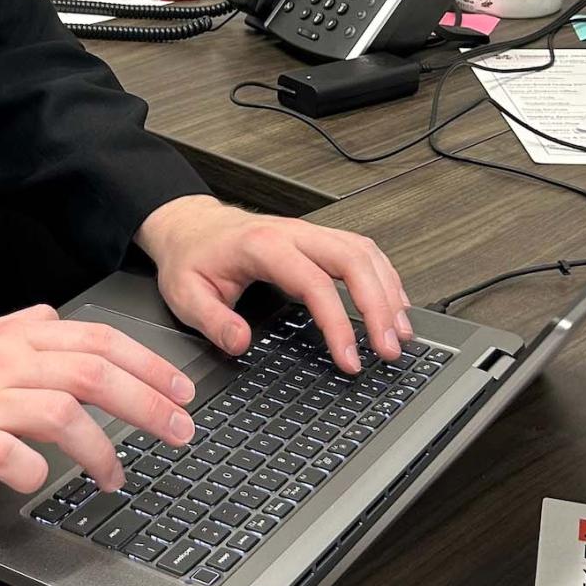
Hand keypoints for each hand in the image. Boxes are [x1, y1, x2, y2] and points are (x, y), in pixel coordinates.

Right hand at [0, 304, 197, 495]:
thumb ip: (17, 328)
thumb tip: (54, 317)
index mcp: (13, 338)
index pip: (96, 341)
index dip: (147, 364)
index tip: (180, 391)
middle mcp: (4, 362)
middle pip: (94, 374)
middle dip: (148, 403)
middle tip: (180, 431)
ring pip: (64, 414)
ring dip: (102, 450)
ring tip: (116, 476)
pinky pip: (15, 456)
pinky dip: (38, 471)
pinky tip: (45, 481)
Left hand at [134, 194, 411, 373]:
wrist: (189, 226)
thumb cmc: (191, 258)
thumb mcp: (185, 294)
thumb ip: (212, 320)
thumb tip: (240, 343)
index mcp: (262, 247)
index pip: (315, 283)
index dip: (338, 322)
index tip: (350, 358)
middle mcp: (292, 234)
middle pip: (353, 260)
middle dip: (379, 306)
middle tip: (389, 349)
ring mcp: (307, 233)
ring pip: (363, 252)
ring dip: (388, 291)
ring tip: (401, 334)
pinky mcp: (315, 239)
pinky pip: (360, 250)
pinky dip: (383, 276)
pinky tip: (393, 303)